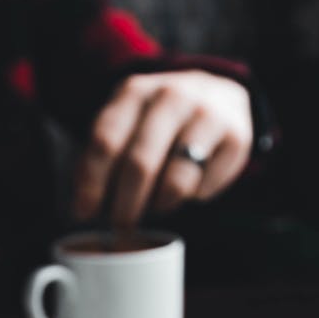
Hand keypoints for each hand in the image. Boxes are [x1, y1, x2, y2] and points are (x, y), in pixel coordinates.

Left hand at [72, 70, 252, 226]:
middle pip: (140, 164)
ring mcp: (207, 114)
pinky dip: (192, 198)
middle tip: (120, 226)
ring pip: (175, 180)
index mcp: (135, 91)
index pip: (105, 141)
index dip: (91, 184)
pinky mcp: (236, 137)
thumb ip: (103, 157)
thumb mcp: (126, 123)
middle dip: (125, 206)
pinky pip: (204, 187)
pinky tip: (188, 187)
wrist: (216, 94)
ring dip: (160, 205)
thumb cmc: (158, 121)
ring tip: (155, 206)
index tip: (82, 214)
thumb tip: (82, 208)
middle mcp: (172, 96)